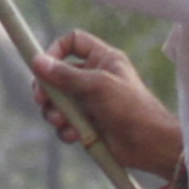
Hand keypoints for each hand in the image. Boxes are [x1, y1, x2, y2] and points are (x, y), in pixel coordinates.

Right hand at [32, 29, 183, 179]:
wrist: (151, 146)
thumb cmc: (132, 109)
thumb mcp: (98, 86)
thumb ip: (66, 74)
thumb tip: (37, 62)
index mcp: (103, 59)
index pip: (72, 42)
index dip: (55, 50)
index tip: (43, 66)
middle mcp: (94, 77)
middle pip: (57, 74)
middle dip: (47, 89)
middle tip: (41, 100)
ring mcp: (90, 101)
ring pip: (58, 101)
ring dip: (54, 112)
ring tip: (61, 121)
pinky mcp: (87, 123)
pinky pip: (65, 122)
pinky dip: (65, 129)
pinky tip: (73, 135)